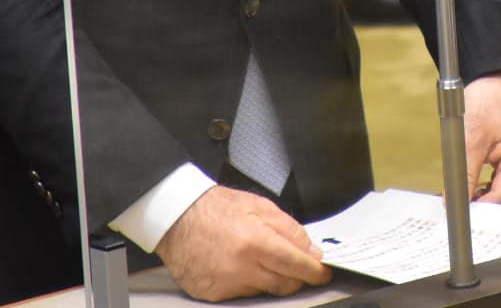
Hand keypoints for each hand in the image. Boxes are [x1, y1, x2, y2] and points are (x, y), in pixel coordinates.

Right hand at [156, 185, 332, 301]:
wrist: (176, 218)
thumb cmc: (215, 208)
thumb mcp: (259, 205)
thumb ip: (289, 229)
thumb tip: (311, 250)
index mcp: (255, 241)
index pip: (296, 265)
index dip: (314, 271)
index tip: (324, 273)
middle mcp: (241, 268)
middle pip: (284, 284)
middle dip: (297, 278)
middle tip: (300, 268)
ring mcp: (226, 284)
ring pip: (265, 290)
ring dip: (272, 278)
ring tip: (262, 259)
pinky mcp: (214, 295)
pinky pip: (243, 294)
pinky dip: (250, 282)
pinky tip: (242, 266)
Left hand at [463, 73, 500, 202]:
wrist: (491, 85)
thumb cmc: (488, 101)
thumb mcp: (472, 138)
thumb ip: (464, 173)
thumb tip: (455, 202)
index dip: (483, 208)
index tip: (461, 215)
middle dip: (481, 204)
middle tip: (455, 209)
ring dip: (481, 198)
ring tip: (458, 198)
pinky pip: (500, 185)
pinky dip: (484, 189)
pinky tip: (468, 189)